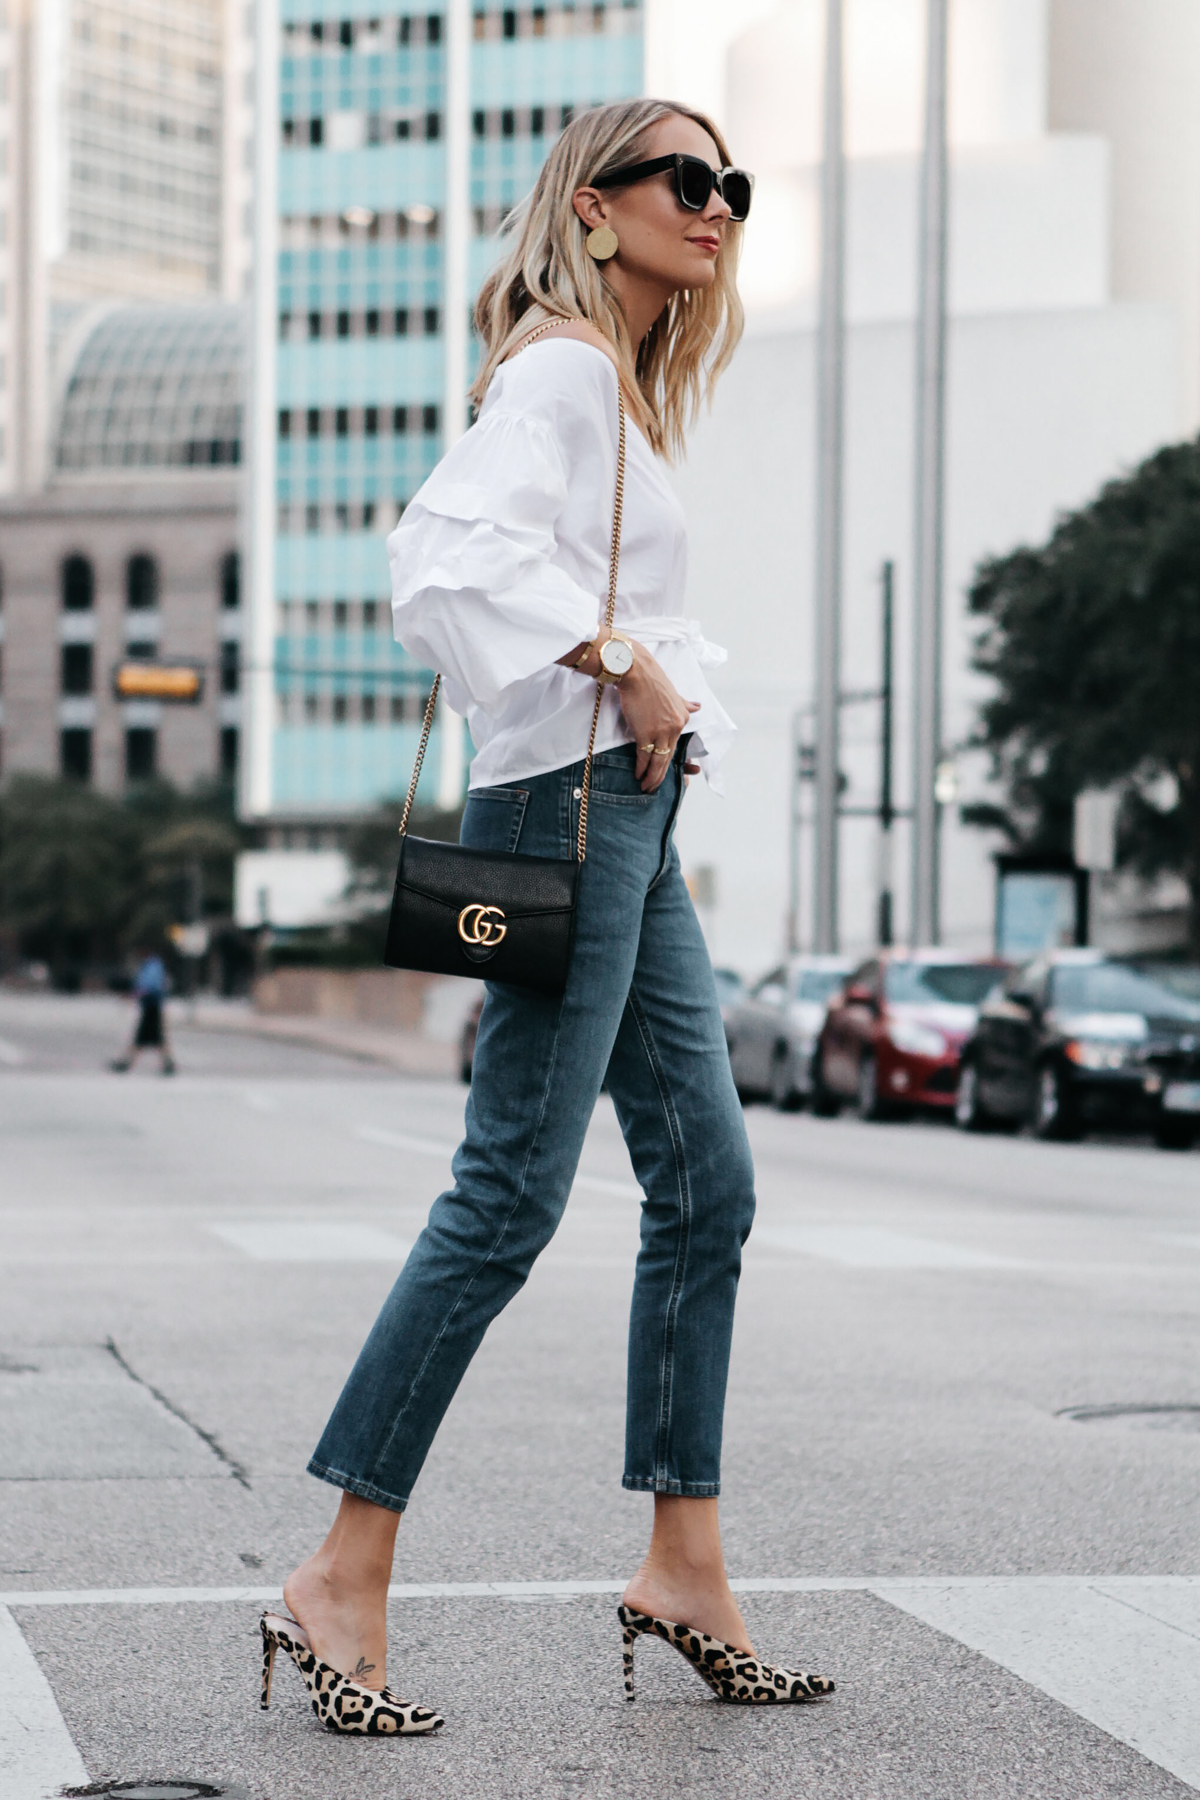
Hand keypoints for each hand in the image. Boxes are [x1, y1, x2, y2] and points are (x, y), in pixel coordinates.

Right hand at [619, 649, 699, 791]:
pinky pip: (644, 756)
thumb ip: (685, 704)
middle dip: (660, 777)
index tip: (664, 774)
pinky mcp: (644, 733)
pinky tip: (638, 775)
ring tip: (645, 787)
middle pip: (667, 759)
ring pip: (657, 761)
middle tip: (653, 788)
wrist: (636, 673)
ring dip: (651, 777)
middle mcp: (674, 728)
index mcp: (682, 719)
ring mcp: (660, 731)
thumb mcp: (674, 693)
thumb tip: (697, 707)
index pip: (675, 748)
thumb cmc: (651, 681)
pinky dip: (641, 768)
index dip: (669, 764)